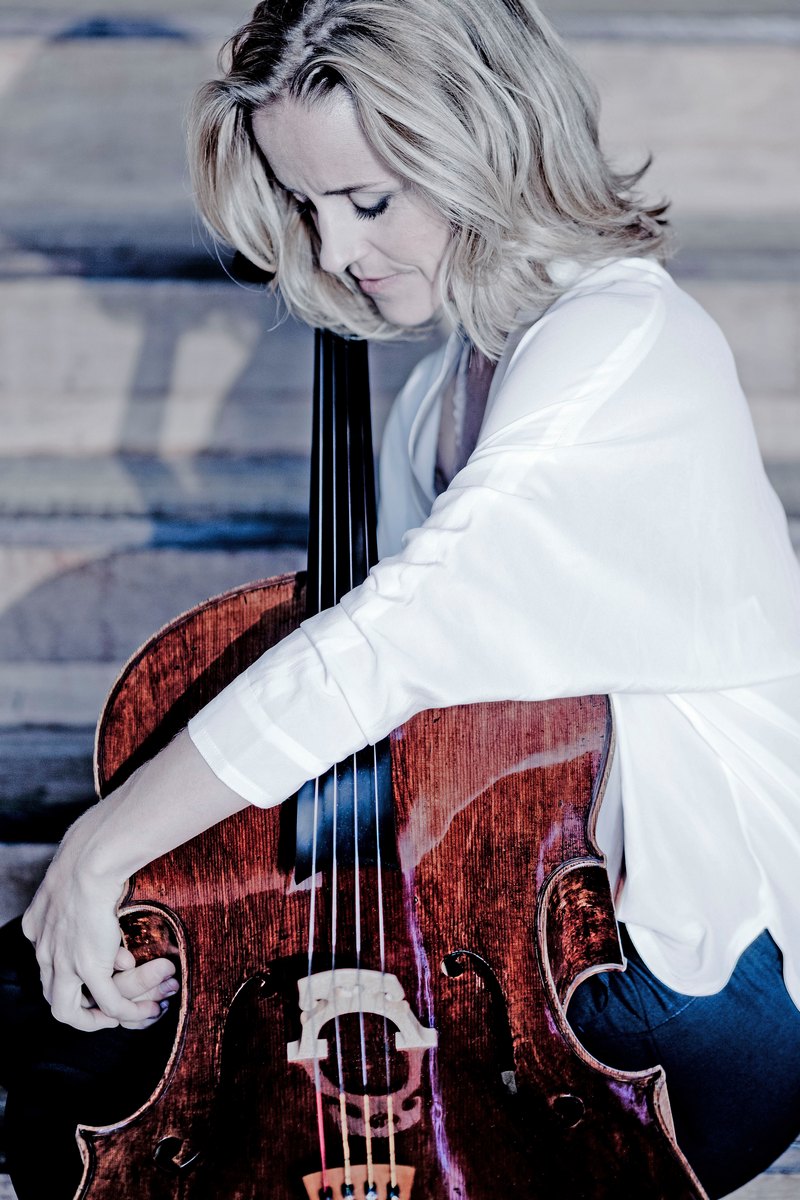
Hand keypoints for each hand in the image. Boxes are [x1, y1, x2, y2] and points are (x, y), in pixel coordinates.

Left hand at [22, 808, 176, 1031]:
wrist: (91, 861)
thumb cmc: (91, 861)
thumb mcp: (80, 888)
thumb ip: (89, 910)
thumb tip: (116, 936)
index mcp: (38, 928)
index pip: (49, 965)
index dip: (74, 975)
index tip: (100, 972)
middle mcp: (44, 951)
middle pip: (53, 995)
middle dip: (80, 1007)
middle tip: (105, 1007)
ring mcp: (63, 962)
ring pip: (68, 1011)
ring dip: (96, 1019)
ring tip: (121, 1017)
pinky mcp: (87, 966)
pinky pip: (108, 1002)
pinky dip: (125, 1011)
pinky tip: (142, 1011)